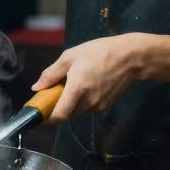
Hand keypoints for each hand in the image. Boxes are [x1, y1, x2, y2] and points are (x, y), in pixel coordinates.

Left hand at [32, 33, 150, 122]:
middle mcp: (89, 102)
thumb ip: (51, 73)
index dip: (47, 118)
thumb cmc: (99, 52)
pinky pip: (88, 108)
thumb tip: (37, 88)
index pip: (59, 115)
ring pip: (77, 112)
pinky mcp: (107, 106)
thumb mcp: (70, 56)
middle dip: (56, 109)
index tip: (38, 114)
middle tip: (51, 96)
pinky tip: (85, 87)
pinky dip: (81, 102)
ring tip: (70, 87)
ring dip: (69, 105)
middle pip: (67, 115)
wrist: (132, 57)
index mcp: (77, 88)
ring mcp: (99, 106)